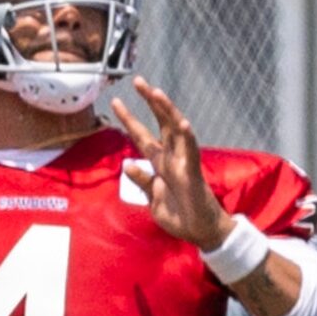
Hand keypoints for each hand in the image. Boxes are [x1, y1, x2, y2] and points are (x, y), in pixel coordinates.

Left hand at [107, 76, 229, 248]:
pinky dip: (187, 137)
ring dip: (167, 111)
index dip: (129, 119)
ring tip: (157, 93)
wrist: (201, 234)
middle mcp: (172, 158)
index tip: (115, 102)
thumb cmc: (180, 216)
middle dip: (150, 103)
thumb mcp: (153, 200)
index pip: (142, 136)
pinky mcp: (193, 175)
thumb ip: (142, 182)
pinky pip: (191, 153)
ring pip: (176, 131)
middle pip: (160, 124)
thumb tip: (126, 164)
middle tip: (138, 81)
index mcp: (160, 164)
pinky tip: (183, 123)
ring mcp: (184, 164)